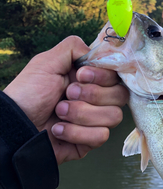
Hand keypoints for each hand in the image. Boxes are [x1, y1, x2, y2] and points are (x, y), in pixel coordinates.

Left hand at [3, 36, 127, 163]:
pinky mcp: (90, 141)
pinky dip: (76, 132)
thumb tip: (97, 52)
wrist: (15, 125)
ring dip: (82, 114)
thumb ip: (73, 47)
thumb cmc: (28, 93)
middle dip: (92, 95)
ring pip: (113, 117)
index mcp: (89, 79)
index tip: (80, 76)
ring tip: (58, 113)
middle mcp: (96, 99)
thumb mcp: (47, 62)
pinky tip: (58, 130)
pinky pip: (101, 136)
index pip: (116, 76)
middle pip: (120, 96)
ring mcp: (95, 121)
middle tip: (67, 94)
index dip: (102, 76)